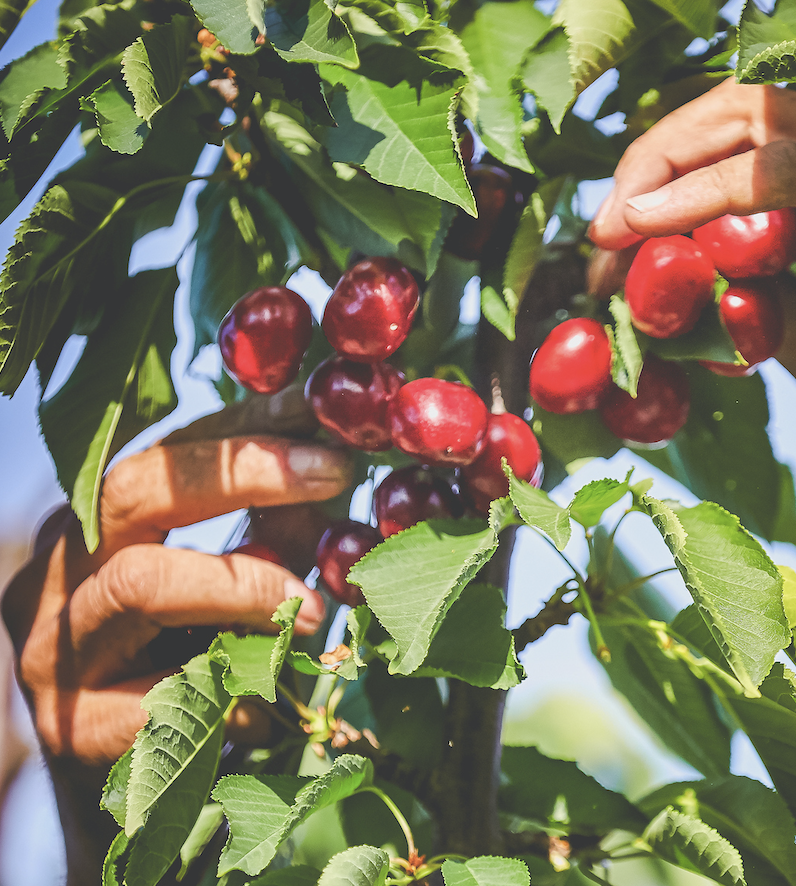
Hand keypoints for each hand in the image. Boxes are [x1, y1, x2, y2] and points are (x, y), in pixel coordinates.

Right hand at [1, 387, 350, 881]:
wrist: (126, 781)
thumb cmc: (186, 658)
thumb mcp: (228, 577)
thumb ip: (272, 528)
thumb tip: (336, 474)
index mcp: (99, 527)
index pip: (170, 451)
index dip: (250, 429)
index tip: (323, 416)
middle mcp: (63, 573)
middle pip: (135, 489)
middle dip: (245, 473)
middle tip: (334, 476)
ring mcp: (57, 647)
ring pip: (141, 582)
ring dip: (244, 586)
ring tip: (313, 611)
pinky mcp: (72, 726)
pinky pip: (152, 693)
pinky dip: (222, 695)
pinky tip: (262, 710)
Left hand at [589, 79, 795, 587]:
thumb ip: (751, 306)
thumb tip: (681, 291)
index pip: (726, 150)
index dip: (654, 186)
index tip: (604, 253)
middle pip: (726, 113)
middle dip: (648, 163)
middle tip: (600, 231)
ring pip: (752, 113)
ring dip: (669, 162)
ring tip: (619, 223)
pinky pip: (791, 163)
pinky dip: (716, 188)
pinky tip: (660, 223)